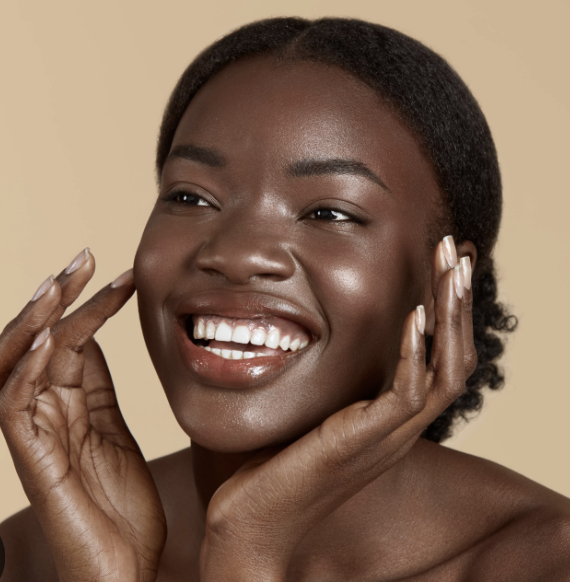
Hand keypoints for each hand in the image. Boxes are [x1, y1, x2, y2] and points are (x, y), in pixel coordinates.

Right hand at [0, 251, 165, 581]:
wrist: (124, 570)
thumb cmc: (122, 507)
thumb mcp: (115, 433)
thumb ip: (99, 391)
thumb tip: (94, 342)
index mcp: (68, 405)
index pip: (73, 340)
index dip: (94, 304)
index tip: (127, 275)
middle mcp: (44, 413)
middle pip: (40, 342)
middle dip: (58, 297)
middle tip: (84, 256)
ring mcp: (34, 435)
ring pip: (17, 364)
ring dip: (37, 321)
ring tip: (58, 284)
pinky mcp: (32, 460)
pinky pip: (16, 405)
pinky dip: (29, 368)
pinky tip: (50, 338)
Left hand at [200, 237, 475, 581]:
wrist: (253, 526)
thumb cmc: (278, 468)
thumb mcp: (320, 415)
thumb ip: (340, 385)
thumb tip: (328, 340)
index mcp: (394, 419)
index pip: (442, 357)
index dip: (451, 311)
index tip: (446, 265)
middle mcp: (402, 426)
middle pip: (456, 357)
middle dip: (459, 300)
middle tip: (458, 249)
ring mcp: (388, 436)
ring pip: (446, 371)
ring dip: (451, 316)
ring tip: (452, 267)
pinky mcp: (363, 442)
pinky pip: (405, 394)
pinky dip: (414, 352)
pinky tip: (414, 314)